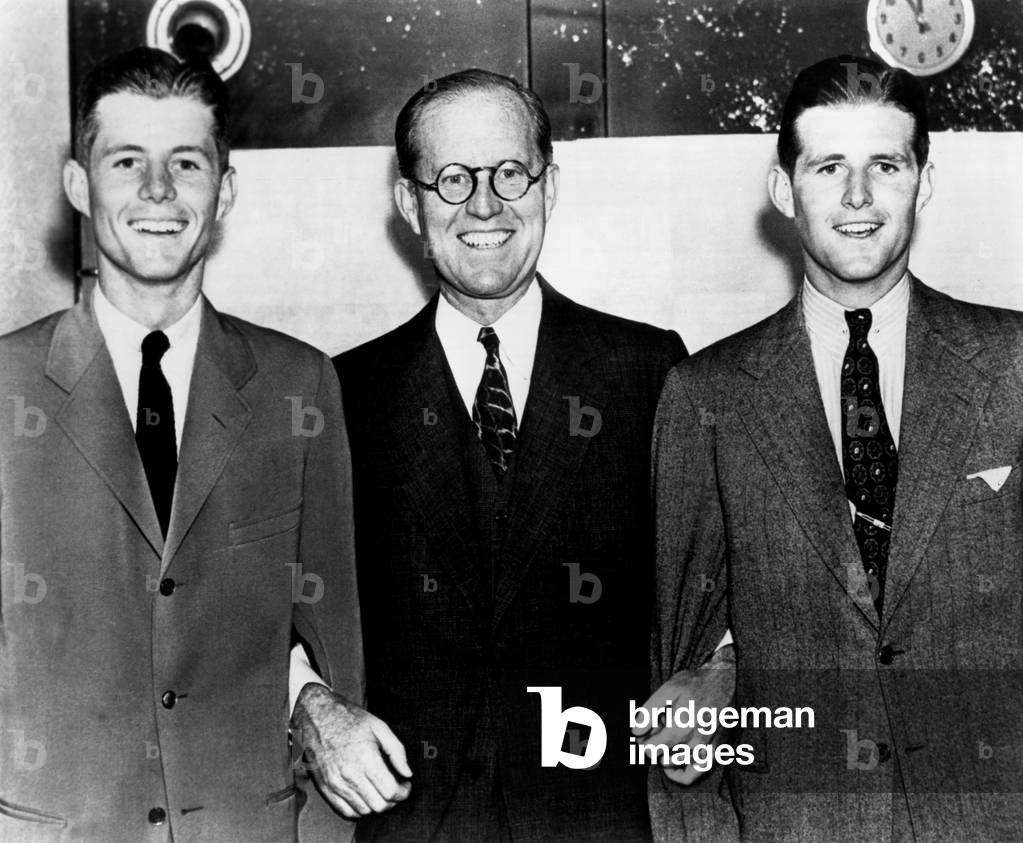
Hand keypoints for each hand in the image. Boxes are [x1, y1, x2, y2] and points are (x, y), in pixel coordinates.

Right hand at [292, 683, 411, 817]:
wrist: (317, 716)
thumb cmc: (350, 719)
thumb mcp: (379, 727)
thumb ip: (397, 751)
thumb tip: (407, 773)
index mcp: (366, 758)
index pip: (390, 791)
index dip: (403, 792)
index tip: (405, 786)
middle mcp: (350, 774)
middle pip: (379, 805)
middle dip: (393, 801)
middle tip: (396, 789)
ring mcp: (336, 783)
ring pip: (363, 811)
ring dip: (377, 806)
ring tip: (381, 792)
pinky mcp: (325, 788)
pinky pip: (345, 811)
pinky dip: (359, 809)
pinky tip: (365, 796)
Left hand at [632, 645, 735, 784]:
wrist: (724, 682)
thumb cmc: (694, 684)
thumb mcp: (668, 689)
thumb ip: (649, 711)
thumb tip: (636, 731)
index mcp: (681, 726)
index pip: (651, 750)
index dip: (643, 741)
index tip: (645, 731)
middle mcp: (695, 742)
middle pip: (661, 758)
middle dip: (655, 745)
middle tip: (659, 729)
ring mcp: (708, 749)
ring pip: (676, 765)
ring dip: (667, 755)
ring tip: (669, 737)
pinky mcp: (718, 752)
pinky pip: (696, 773)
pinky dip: (682, 773)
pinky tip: (674, 765)